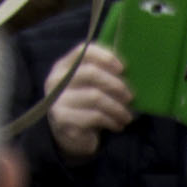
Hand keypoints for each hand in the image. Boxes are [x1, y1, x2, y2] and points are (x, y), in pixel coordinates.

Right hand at [44, 44, 134, 160]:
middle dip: (116, 84)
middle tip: (130, 97)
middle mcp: (56, 79)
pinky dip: (111, 121)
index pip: (83, 51)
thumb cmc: (84, 105)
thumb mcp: (89, 86)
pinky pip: (94, 116)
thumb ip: (102, 73)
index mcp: (63, 66)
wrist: (67, 134)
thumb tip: (128, 68)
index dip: (105, 56)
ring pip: (95, 96)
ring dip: (117, 107)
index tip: (123, 68)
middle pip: (91, 72)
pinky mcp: (62, 118)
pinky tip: (118, 125)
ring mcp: (57, 99)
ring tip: (127, 116)